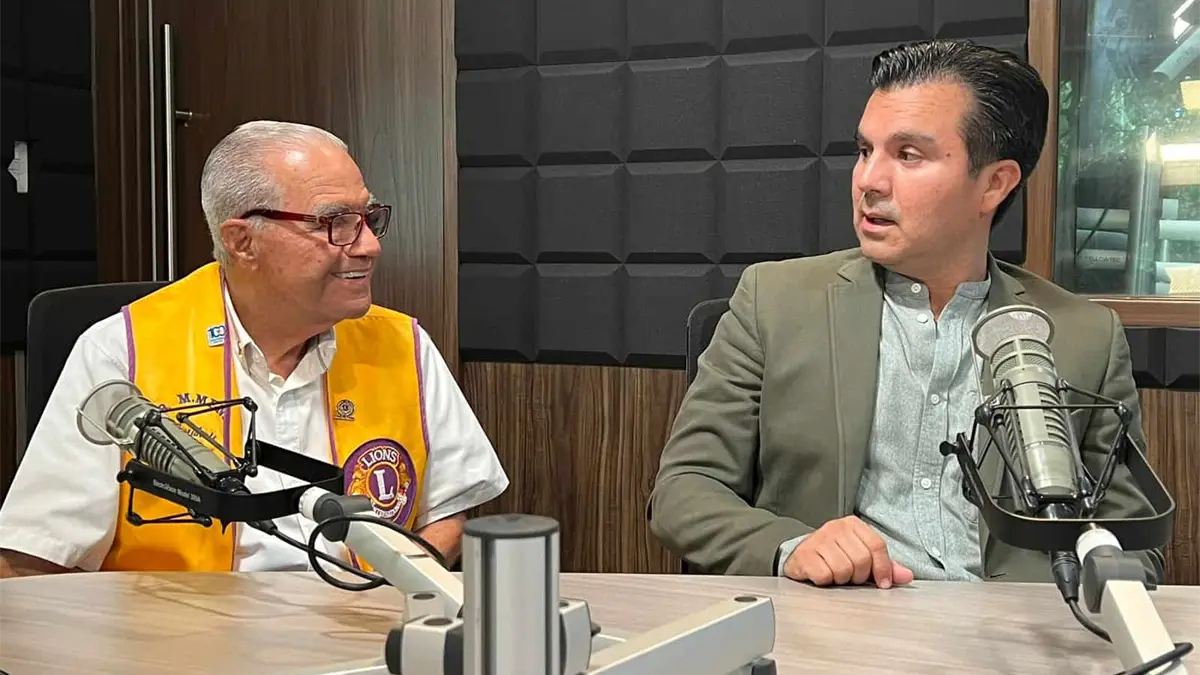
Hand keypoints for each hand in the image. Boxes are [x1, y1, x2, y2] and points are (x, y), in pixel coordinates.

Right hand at [783, 516, 914, 588]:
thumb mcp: (862, 558)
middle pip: (861, 559)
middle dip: (859, 576)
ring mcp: (818, 539)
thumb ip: (885, 566)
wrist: (801, 557)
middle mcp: (835, 527)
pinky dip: (825, 581)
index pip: (877, 545)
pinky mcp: (804, 554)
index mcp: (853, 524)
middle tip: (851, 577)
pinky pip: (824, 575)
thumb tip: (907, 576)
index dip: (883, 568)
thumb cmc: (834, 557)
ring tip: (836, 575)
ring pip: (843, 569)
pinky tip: (822, 576)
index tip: (883, 583)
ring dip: (841, 580)